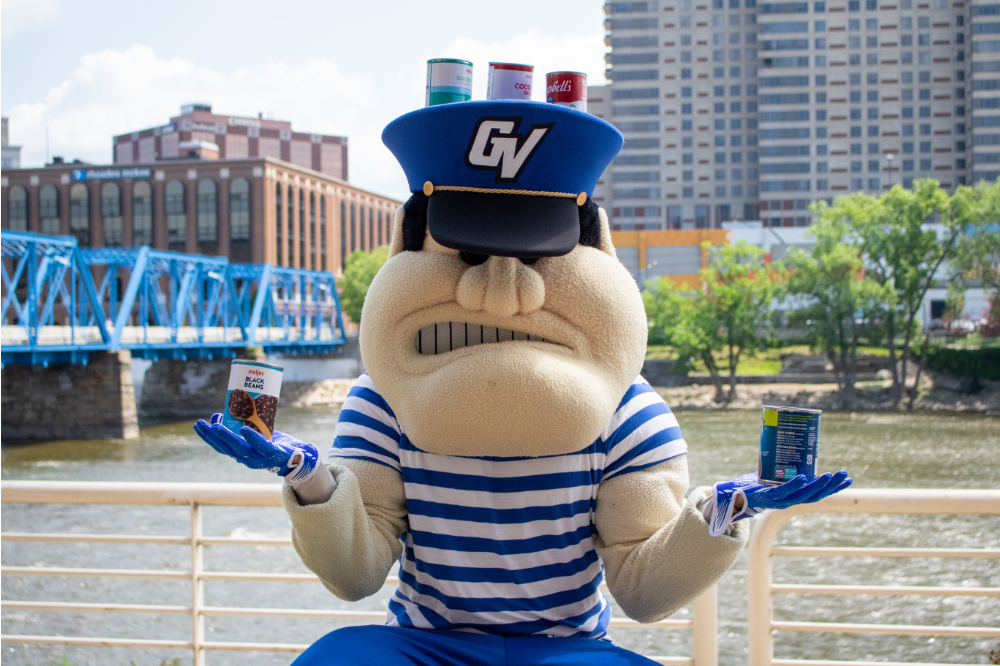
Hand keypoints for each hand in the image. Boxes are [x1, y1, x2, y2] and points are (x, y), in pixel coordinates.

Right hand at [193, 414, 318, 483]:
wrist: (297, 457)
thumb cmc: (274, 444)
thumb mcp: (254, 434)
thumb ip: (239, 426)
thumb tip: (218, 415)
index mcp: (242, 454)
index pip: (221, 446)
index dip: (208, 437)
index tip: (198, 425)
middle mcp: (247, 458)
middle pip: (225, 448)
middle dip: (212, 436)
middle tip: (200, 424)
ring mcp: (259, 458)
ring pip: (239, 448)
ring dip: (226, 437)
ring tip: (216, 426)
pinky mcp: (272, 454)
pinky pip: (260, 445)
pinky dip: (251, 438)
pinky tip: (243, 429)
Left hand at [708, 471, 851, 536]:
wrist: (731, 496)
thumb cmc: (752, 485)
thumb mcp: (772, 475)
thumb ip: (782, 467)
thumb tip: (792, 446)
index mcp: (792, 496)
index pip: (817, 493)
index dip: (833, 488)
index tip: (848, 479)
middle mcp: (789, 500)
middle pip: (815, 495)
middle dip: (831, 486)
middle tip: (845, 476)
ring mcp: (779, 500)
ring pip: (803, 495)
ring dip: (818, 486)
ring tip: (831, 476)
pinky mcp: (768, 497)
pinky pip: (783, 492)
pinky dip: (794, 485)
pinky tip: (804, 478)